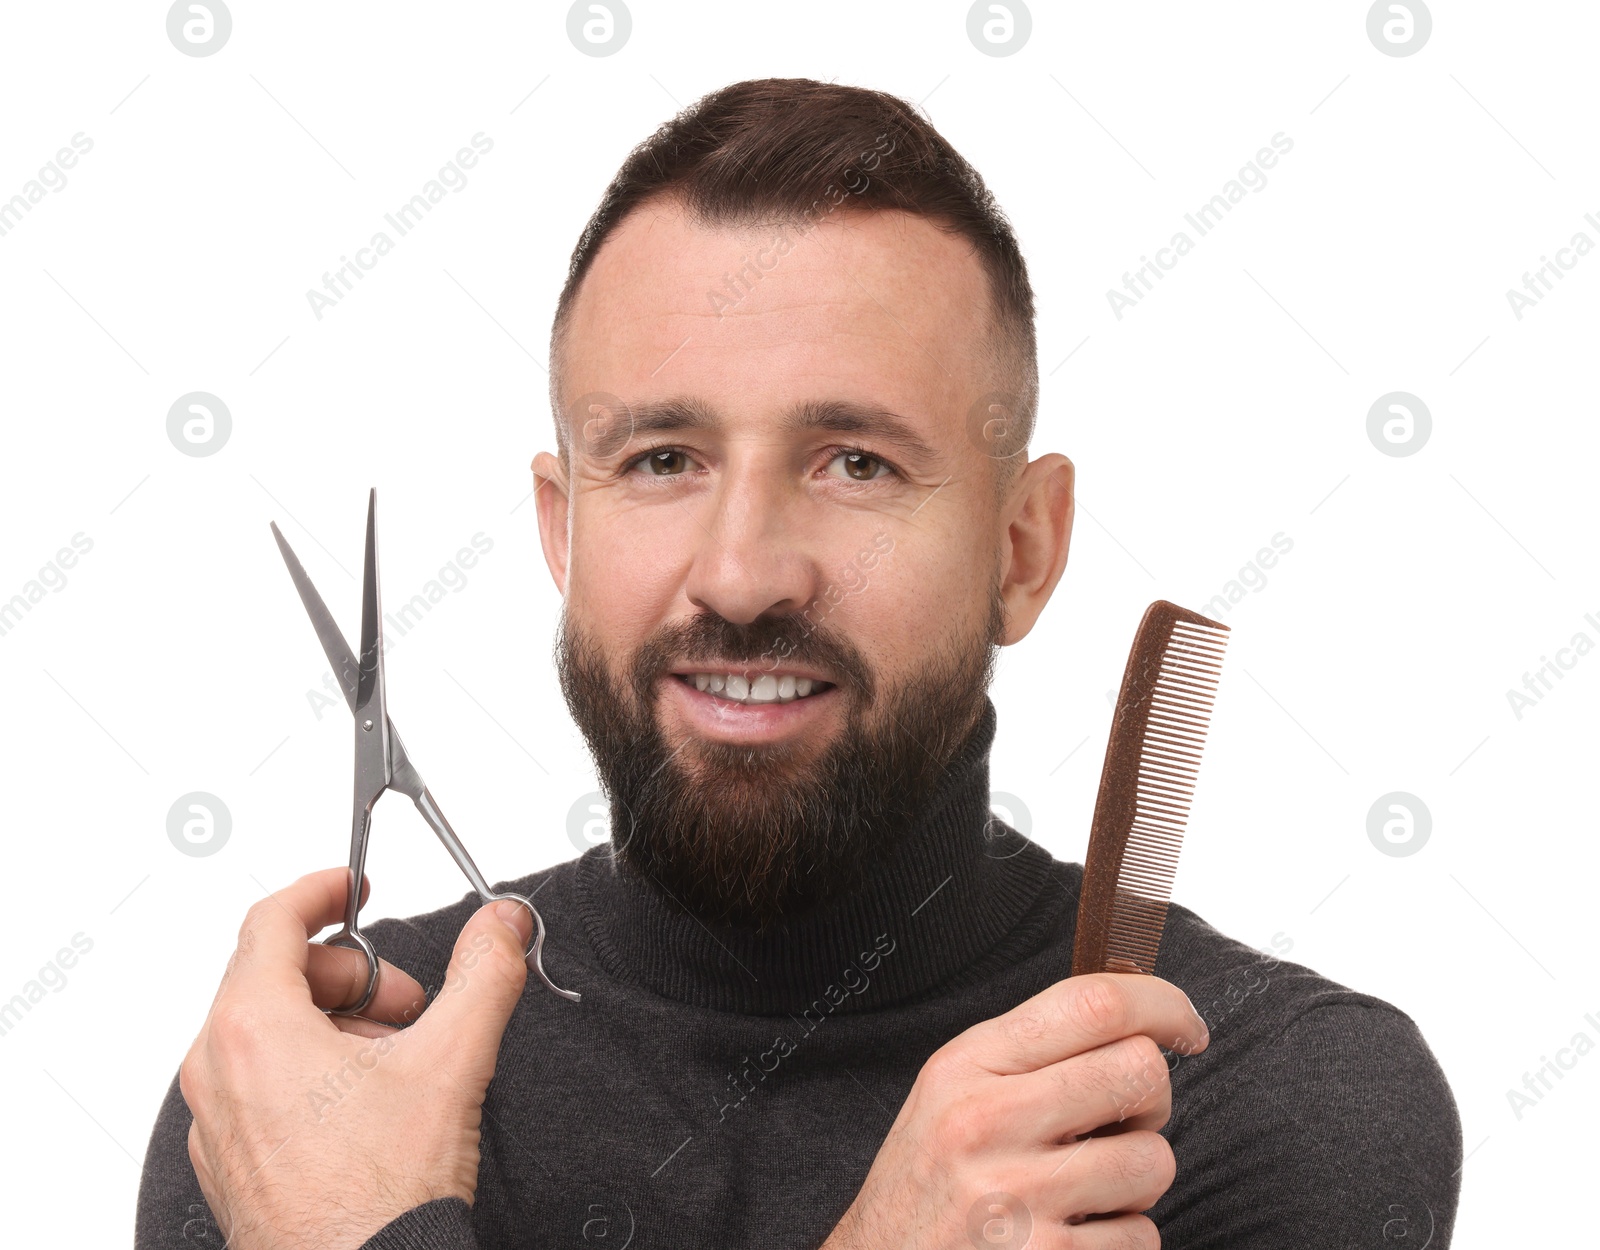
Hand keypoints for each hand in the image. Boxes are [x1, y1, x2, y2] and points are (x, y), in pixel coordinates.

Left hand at [180, 867, 532, 1248]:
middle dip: (354, 975)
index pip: (271, 921)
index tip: (355, 886)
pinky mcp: (231, 1166)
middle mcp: (217, 1072)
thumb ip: (484, 973)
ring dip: (337, 1026)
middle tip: (409, 1005)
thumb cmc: (380, 1196)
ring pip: (270, 1035)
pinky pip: (262, 1087)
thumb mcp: (452, 1060)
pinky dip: (313, 1074)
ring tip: (396, 1064)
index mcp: (252, 1030)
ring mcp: (218, 1125)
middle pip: (276, 976)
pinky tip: (368, 1109)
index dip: (323, 890)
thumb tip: (502, 926)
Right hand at [822, 973, 1208, 1248]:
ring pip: (1153, 1161)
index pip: (1092, 1003)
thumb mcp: (951, 1095)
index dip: (1162, 1004)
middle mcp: (988, 1123)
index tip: (1185, 1025)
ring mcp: (1019, 1199)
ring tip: (1082, 1193)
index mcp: (967, 1066)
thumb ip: (1028, 1053)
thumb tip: (1135, 1019)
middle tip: (1118, 1123)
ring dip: (1135, 1182)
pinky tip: (1070, 1240)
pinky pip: (1141, 1238)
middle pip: (1140, 1072)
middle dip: (1150, 1101)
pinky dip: (1120, 1243)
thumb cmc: (927, 1187)